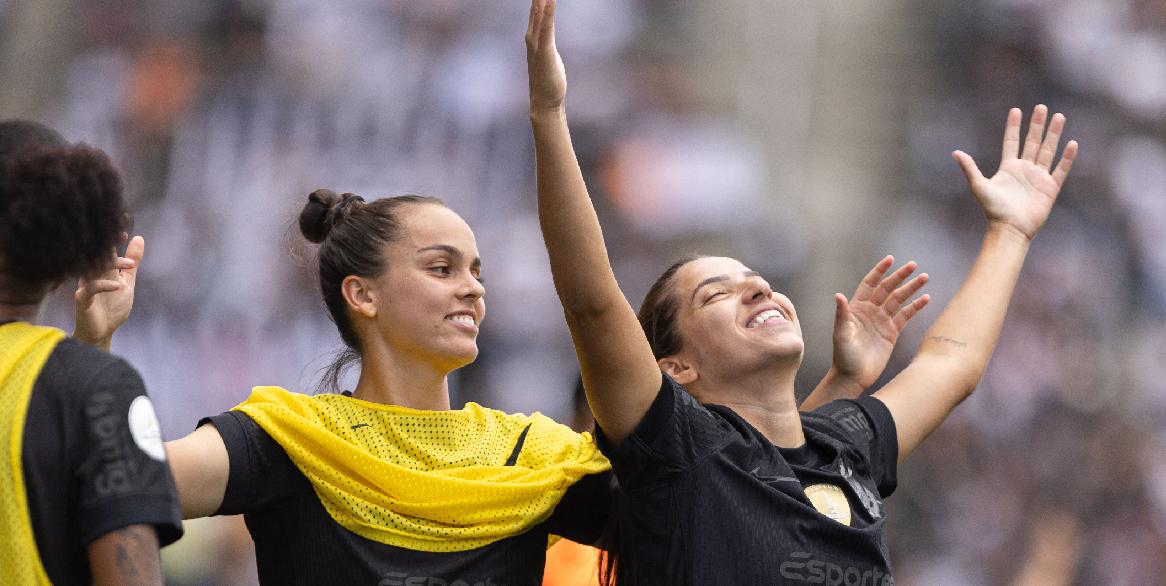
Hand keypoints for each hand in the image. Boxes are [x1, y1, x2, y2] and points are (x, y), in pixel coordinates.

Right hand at [74, 235, 143, 350]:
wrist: (102, 332)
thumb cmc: (112, 307)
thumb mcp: (127, 282)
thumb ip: (132, 263)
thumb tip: (138, 238)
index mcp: (101, 268)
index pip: (105, 247)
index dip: (113, 235)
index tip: (125, 223)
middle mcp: (90, 273)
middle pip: (97, 254)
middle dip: (109, 244)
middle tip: (123, 236)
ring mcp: (85, 285)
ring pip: (92, 268)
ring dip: (111, 264)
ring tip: (129, 264)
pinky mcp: (82, 299)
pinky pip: (89, 289)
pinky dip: (103, 286)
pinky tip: (117, 286)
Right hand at [526, 0, 565, 113]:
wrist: (544, 102)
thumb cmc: (549, 79)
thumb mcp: (550, 53)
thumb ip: (547, 37)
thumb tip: (548, 29)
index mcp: (534, 34)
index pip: (537, 5)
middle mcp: (532, 35)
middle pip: (536, 4)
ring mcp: (536, 43)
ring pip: (539, 12)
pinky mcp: (545, 51)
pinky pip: (546, 28)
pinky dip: (548, 12)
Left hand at [830, 256, 929, 388]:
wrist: (853, 376)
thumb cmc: (843, 356)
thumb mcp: (841, 334)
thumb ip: (842, 314)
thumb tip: (838, 295)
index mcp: (856, 308)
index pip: (869, 284)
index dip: (879, 271)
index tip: (890, 260)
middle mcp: (870, 311)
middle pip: (887, 288)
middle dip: (899, 276)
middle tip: (912, 265)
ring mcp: (882, 321)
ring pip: (899, 300)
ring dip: (911, 288)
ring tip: (924, 277)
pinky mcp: (892, 332)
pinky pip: (905, 316)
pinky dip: (915, 307)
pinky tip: (925, 298)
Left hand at [953, 105, 1077, 240]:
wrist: (1010, 229)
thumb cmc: (993, 210)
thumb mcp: (979, 186)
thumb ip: (970, 169)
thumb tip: (955, 153)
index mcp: (1008, 168)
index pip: (1011, 142)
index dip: (1013, 127)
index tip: (1016, 110)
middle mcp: (1025, 169)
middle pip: (1032, 142)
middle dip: (1037, 125)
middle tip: (1042, 107)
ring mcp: (1038, 177)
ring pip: (1048, 150)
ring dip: (1053, 134)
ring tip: (1059, 117)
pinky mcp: (1050, 188)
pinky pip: (1060, 169)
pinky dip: (1066, 158)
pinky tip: (1072, 143)